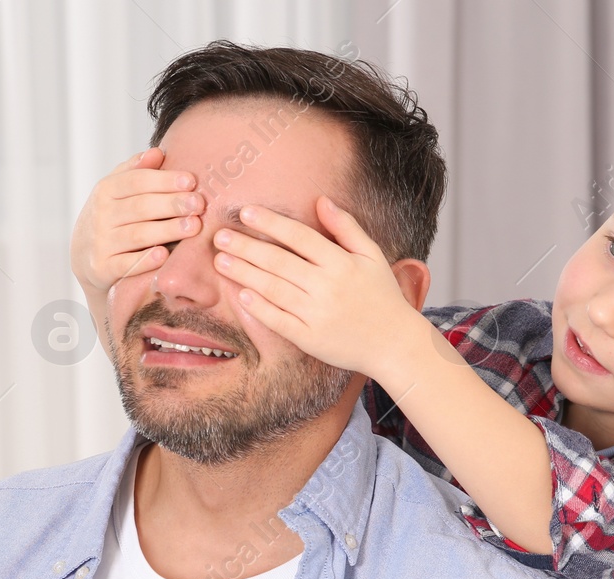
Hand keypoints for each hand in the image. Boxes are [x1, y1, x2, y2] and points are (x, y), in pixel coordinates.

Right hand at [69, 147, 205, 296]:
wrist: (85, 257)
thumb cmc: (112, 218)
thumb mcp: (117, 190)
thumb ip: (136, 171)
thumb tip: (158, 152)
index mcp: (106, 190)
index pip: (136, 181)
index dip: (164, 180)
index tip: (191, 181)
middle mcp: (101, 215)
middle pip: (140, 207)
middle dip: (171, 204)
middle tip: (199, 204)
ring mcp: (101, 243)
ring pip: (137, 235)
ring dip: (167, 230)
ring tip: (194, 226)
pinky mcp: (103, 268)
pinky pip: (126, 265)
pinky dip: (145, 260)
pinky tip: (165, 256)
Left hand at [212, 197, 426, 378]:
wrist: (394, 344)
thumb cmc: (382, 297)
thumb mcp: (372, 256)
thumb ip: (346, 227)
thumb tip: (321, 200)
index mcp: (341, 263)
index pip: (299, 236)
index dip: (270, 223)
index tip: (245, 212)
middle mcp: (327, 287)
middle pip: (279, 261)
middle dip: (246, 246)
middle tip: (219, 236)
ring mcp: (317, 314)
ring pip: (273, 289)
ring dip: (244, 273)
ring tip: (221, 260)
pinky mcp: (310, 339)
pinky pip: (279, 321)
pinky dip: (259, 308)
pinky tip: (241, 294)